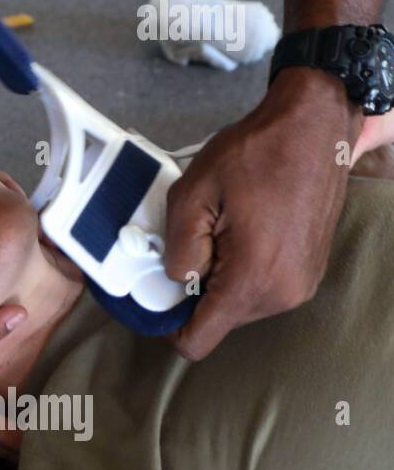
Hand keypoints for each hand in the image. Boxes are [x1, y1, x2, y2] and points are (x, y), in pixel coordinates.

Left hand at [163, 68, 362, 358]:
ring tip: (218, 229)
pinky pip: (260, 286)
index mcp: (252, 280)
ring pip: (237, 304)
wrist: (312, 128)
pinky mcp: (307, 271)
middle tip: (189, 242)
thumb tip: (172, 283)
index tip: (157, 296)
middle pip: (217, 320)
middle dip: (195, 291)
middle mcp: (282, 293)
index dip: (169, 325)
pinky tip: (238, 229)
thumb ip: (177, 249)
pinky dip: (240, 268)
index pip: (198, 341)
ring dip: (218, 276)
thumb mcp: (193, 196)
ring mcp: (300, 284)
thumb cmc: (255, 155)